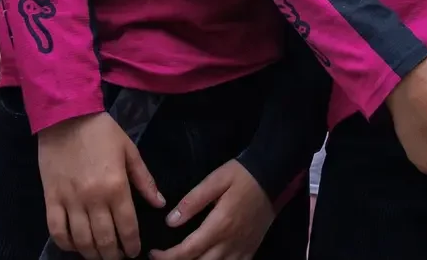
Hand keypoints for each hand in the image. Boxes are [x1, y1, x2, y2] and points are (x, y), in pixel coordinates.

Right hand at [37, 111, 165, 259]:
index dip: (131, 244)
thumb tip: (159, 203)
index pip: (127, 226)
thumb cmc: (103, 132)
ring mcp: (69, 201)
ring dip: (91, 253)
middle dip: (113, 254)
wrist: (67, 118)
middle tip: (117, 258)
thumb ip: (145, 180)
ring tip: (99, 256)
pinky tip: (75, 246)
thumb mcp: (131, 151)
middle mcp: (93, 199)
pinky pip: (56, 230)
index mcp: (116, 187)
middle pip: (104, 239)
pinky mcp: (50, 199)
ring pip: (81, 240)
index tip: (134, 253)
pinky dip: (65, 244)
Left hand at [150, 160, 271, 259]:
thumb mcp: (215, 180)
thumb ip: (192, 201)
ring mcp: (243, 247)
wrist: (273, 174)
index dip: (167, 257)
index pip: (187, 251)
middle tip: (164, 259)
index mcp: (220, 225)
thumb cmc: (242, 175)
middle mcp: (230, 242)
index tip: (153, 253)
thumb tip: (170, 222)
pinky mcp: (251, 248)